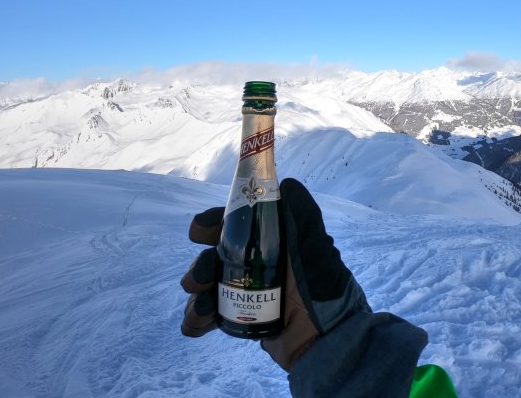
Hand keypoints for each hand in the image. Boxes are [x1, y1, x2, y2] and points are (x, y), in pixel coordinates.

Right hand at [180, 178, 369, 369]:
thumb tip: (285, 182)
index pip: (233, 224)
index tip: (198, 232)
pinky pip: (210, 314)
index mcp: (268, 241)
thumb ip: (301, 214)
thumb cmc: (318, 287)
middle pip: (212, 256)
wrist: (326, 337)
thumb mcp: (313, 245)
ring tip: (201, 311)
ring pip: (206, 286)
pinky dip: (196, 319)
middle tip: (199, 279)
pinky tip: (194, 326)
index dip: (212, 223)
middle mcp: (254, 262)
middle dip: (199, 266)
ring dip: (196, 296)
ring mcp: (245, 292)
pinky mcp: (240, 319)